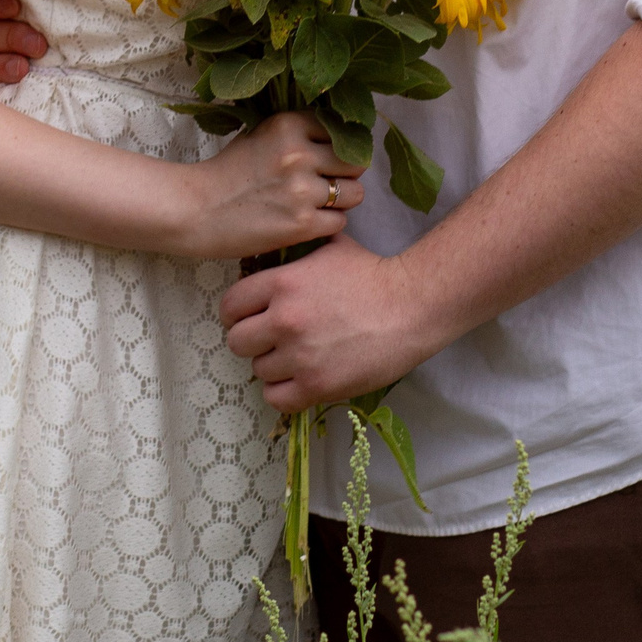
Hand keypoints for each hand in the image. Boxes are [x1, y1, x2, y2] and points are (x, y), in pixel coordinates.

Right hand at [177, 111, 365, 261]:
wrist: (196, 210)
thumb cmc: (227, 172)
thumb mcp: (261, 135)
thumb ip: (297, 132)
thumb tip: (339, 135)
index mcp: (289, 125)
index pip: (341, 131)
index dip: (338, 146)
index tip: (328, 157)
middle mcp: (299, 154)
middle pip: (355, 162)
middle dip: (345, 173)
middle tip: (326, 182)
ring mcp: (302, 190)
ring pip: (354, 194)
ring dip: (340, 201)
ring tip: (317, 203)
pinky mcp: (302, 224)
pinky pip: (340, 222)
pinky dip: (327, 224)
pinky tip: (306, 221)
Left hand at [220, 235, 444, 411]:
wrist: (411, 307)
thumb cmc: (372, 274)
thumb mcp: (330, 246)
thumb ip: (296, 249)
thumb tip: (276, 243)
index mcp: (281, 283)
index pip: (230, 306)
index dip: (239, 313)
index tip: (251, 317)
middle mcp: (284, 320)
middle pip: (237, 341)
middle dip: (253, 340)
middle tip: (273, 339)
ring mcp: (299, 356)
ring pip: (258, 370)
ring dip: (273, 365)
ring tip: (296, 357)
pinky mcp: (318, 386)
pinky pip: (276, 398)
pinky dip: (284, 391)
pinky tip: (301, 378)